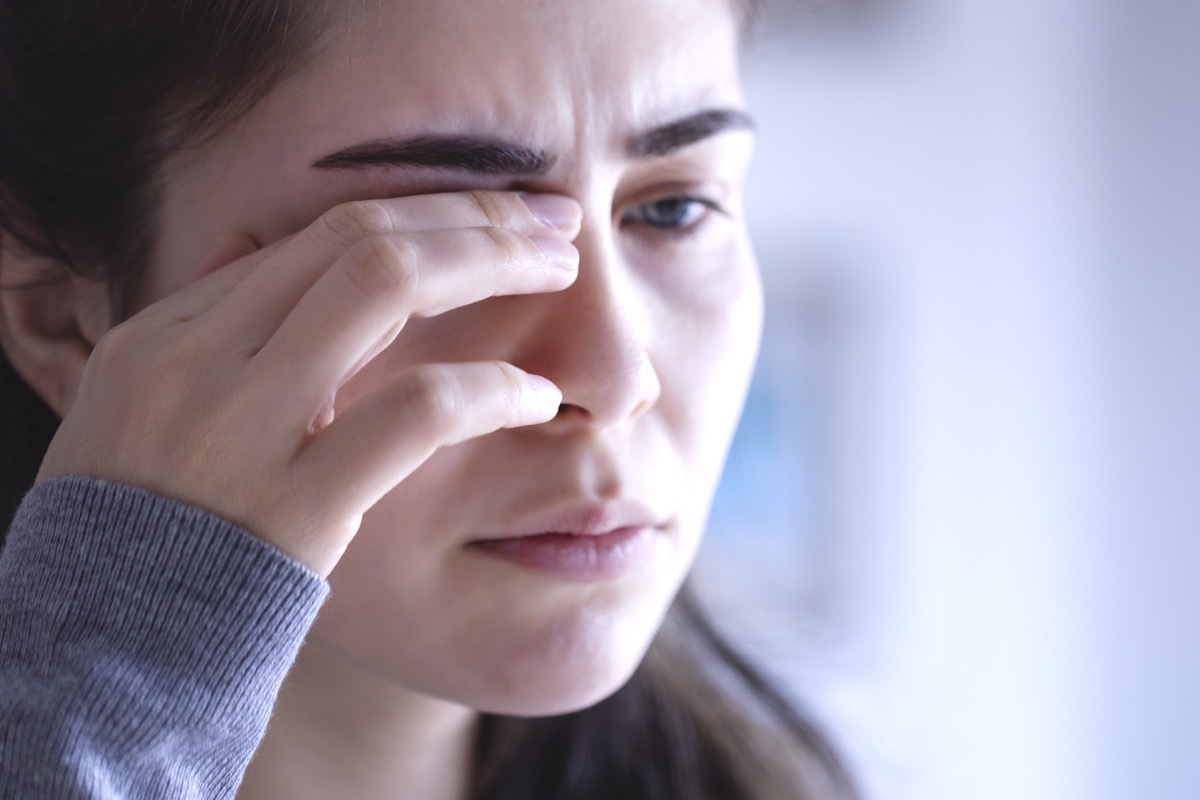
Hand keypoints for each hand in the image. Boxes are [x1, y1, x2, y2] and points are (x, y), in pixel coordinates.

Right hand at [37, 191, 580, 576]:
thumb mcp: (141, 411)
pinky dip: (490, 388)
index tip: (503, 210)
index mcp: (168, 332)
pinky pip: (415, 414)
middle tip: (555, 222)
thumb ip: (207, 330)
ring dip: (491, 265)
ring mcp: (244, 428)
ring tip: (562, 275)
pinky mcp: (296, 506)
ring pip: (385, 288)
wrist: (104, 656)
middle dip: (474, 218)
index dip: (428, 209)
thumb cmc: (141, 532)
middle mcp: (201, 359)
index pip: (319, 233)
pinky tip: (537, 397)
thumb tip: (259, 244)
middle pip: (362, 238)